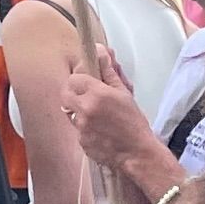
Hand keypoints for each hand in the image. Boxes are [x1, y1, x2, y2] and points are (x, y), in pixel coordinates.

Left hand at [61, 56, 154, 172]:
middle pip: (65, 94)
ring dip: (78, 111)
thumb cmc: (134, 122)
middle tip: (85, 97)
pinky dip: (84, 129)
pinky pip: (77, 130)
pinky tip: (99, 131)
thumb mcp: (124, 93)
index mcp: (96, 93)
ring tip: (95, 116)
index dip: (79, 80)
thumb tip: (99, 50)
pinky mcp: (82, 143)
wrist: (139, 154)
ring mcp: (81, 127)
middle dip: (73, 93)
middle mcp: (85, 109)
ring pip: (70, 112)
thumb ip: (108, 71)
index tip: (86, 84)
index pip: (74, 78)